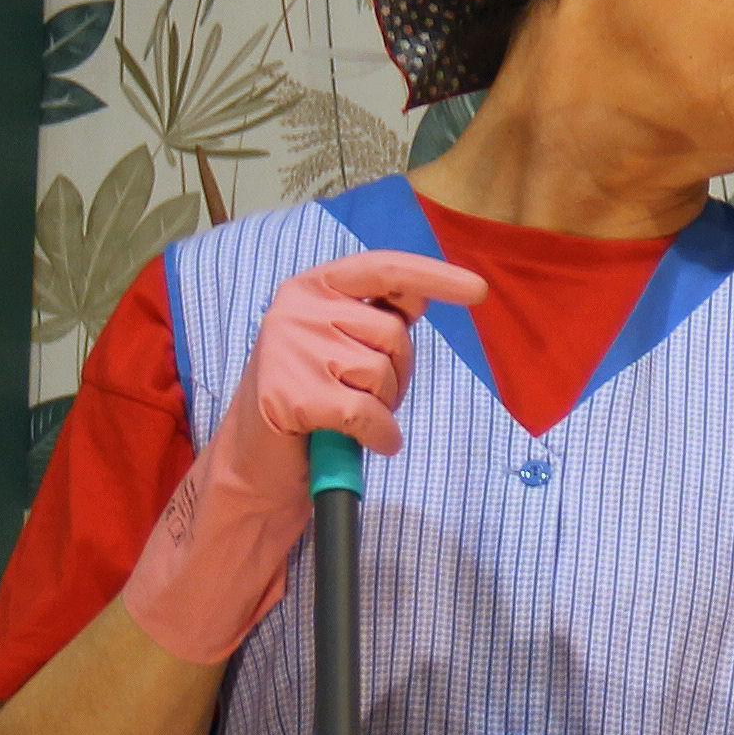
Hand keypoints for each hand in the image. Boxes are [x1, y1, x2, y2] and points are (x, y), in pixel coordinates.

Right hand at [117, 252, 483, 663]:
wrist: (256, 464)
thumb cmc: (308, 401)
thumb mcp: (340, 345)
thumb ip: (374, 317)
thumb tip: (420, 295)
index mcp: (311, 288)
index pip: (382, 270)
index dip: (433, 275)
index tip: (477, 288)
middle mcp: (296, 310)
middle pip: (393, 333)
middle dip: (398, 372)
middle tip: (369, 396)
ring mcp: (289, 350)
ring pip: (382, 374)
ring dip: (383, 406)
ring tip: (351, 417)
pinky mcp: (291, 395)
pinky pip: (368, 414)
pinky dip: (380, 435)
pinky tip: (367, 441)